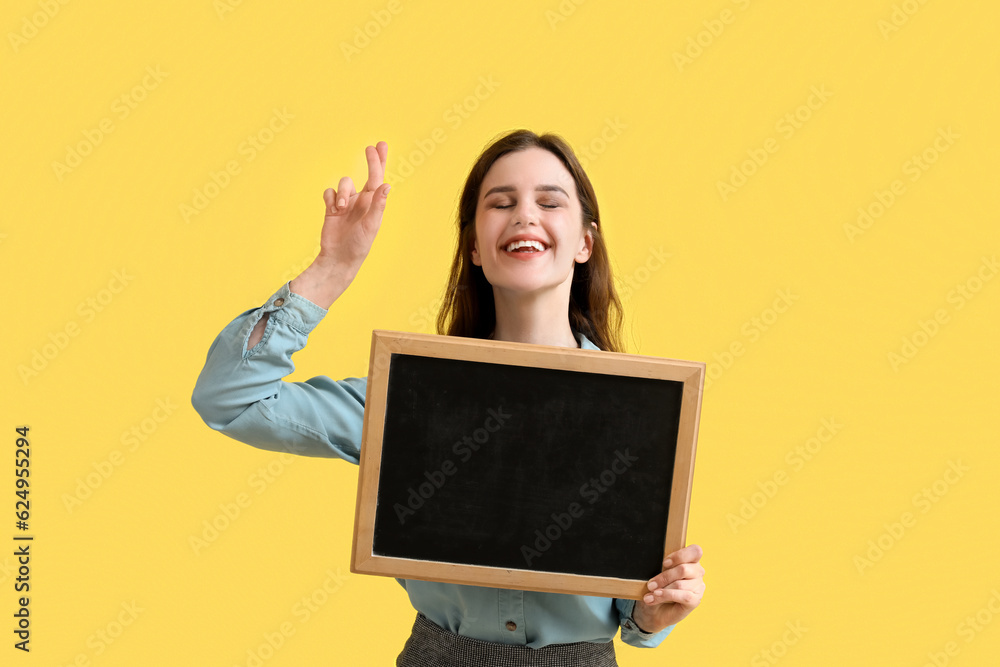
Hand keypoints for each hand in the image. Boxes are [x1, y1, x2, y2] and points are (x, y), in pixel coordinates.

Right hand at [317, 141, 390, 272]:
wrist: (338, 258)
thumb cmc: (359, 245)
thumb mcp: (371, 225)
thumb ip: (378, 204)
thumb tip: (387, 185)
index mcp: (373, 204)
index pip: (378, 179)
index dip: (380, 162)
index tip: (380, 146)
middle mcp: (361, 201)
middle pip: (366, 175)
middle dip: (370, 161)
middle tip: (370, 147)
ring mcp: (346, 204)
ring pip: (344, 183)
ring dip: (342, 191)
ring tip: (341, 207)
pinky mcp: (332, 209)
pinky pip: (329, 192)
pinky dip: (330, 197)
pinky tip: (333, 208)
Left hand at [632, 544, 704, 632]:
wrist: (654, 610)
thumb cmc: (658, 588)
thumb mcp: (658, 574)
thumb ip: (664, 567)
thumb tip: (661, 566)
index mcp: (690, 561)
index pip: (695, 551)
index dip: (679, 556)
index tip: (664, 563)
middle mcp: (697, 572)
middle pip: (683, 569)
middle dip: (664, 577)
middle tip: (650, 584)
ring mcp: (698, 587)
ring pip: (680, 584)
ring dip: (662, 589)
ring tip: (650, 593)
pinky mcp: (695, 600)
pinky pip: (683, 596)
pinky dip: (667, 595)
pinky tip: (656, 597)